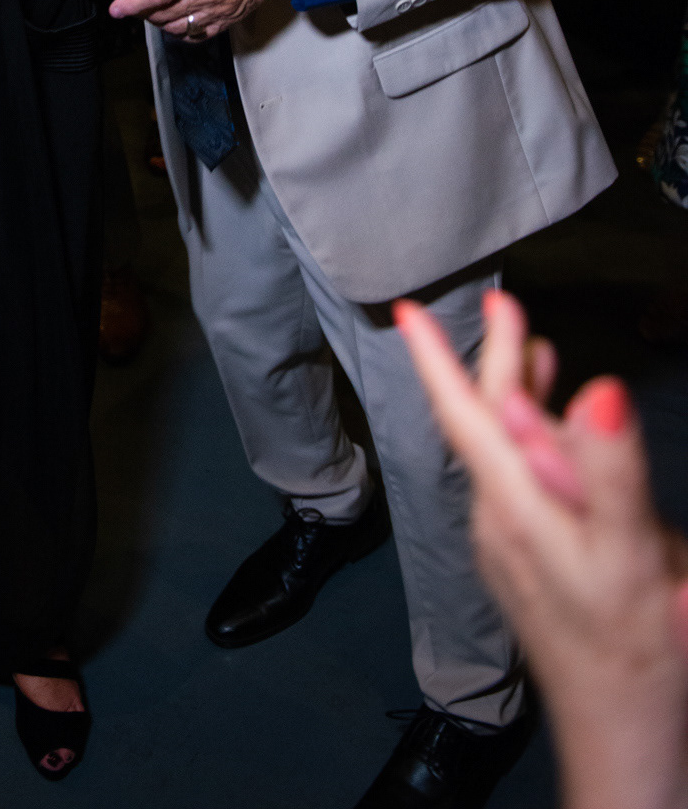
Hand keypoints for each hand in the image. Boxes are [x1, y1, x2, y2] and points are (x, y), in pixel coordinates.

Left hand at [109, 0, 297, 37]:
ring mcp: (219, 10)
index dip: (134, 3)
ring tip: (150, 9)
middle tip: (131, 3)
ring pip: (178, 27)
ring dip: (158, 22)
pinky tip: (173, 20)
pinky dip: (179, 32)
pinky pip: (197, 36)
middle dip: (141, 11)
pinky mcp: (228, 19)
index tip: (116, 8)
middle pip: (164, 14)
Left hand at [396, 290, 687, 808]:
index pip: (464, 418)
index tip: (406, 308)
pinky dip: (536, 440)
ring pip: (505, 452)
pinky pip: (521, 482)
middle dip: (494, 361)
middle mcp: (499, 522)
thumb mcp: (630, 554)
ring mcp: (512, 546)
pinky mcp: (532, 565)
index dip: (437, 360)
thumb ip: (608, 472)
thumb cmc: (633, 650)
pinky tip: (558, 432)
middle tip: (505, 302)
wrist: (625, 737)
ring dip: (516, 396)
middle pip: (487, 426)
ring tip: (534, 348)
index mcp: (515, 510)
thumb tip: (597, 391)